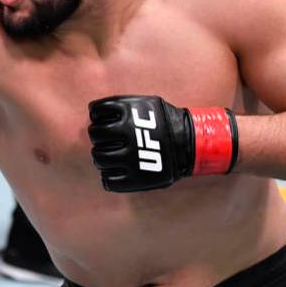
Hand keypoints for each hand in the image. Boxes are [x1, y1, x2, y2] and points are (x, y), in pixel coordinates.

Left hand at [88, 95, 236, 191]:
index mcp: (128, 113)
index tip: (102, 120)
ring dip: (100, 156)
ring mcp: (129, 158)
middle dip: (98, 136)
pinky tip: (114, 170)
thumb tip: (95, 113)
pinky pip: (108, 180)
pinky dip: (108, 176)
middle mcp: (126, 134)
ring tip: (108, 155)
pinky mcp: (134, 178)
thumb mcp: (145, 105)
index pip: (96, 111)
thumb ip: (122, 108)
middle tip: (105, 140)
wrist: (191, 145)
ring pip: (98, 158)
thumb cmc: (166, 122)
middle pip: (95, 135)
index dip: (97, 116)